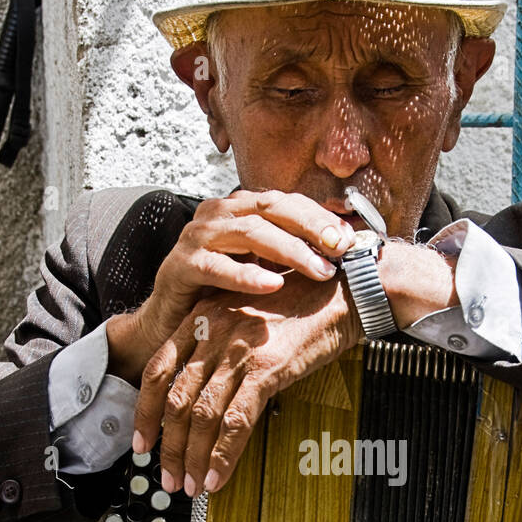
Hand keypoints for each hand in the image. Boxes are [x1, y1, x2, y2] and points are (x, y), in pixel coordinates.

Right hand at [106, 188, 356, 384]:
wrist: (171, 319)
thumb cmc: (222, 292)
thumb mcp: (263, 267)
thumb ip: (293, 253)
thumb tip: (343, 248)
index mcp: (241, 208)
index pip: (287, 201)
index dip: (319, 216)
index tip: (349, 238)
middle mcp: (219, 213)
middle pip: (272, 208)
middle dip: (311, 228)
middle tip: (340, 249)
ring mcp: (197, 236)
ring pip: (250, 232)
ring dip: (289, 251)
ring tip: (318, 270)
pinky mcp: (180, 265)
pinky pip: (217, 266)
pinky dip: (247, 275)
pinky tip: (273, 285)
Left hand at [133, 268, 360, 495]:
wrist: (341, 291)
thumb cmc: (298, 303)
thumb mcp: (243, 313)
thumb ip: (218, 345)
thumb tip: (205, 394)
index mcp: (200, 318)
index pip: (158, 370)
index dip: (145, 412)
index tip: (142, 441)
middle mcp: (212, 332)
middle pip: (175, 400)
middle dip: (168, 447)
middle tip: (168, 477)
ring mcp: (238, 351)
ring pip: (201, 415)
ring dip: (192, 458)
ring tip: (193, 484)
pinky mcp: (267, 369)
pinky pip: (236, 421)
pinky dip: (223, 454)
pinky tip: (218, 475)